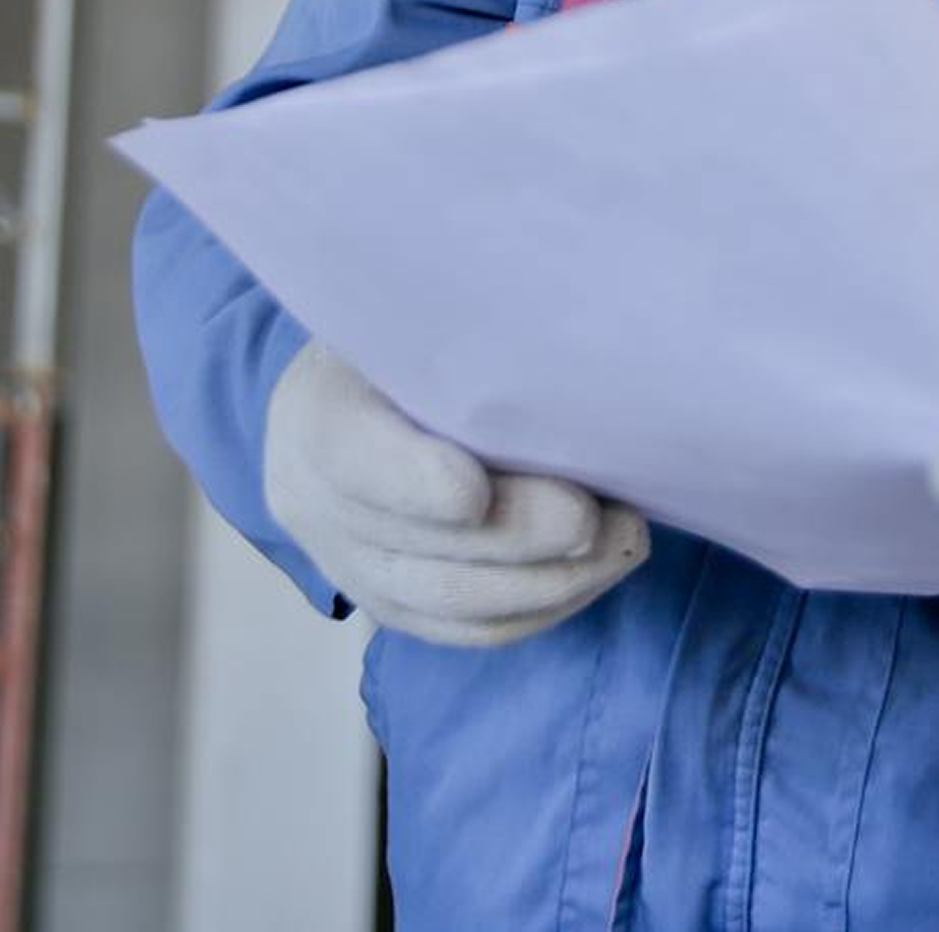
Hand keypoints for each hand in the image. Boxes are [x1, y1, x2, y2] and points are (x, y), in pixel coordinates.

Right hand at [263, 342, 647, 646]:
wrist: (352, 389)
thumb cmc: (408, 327)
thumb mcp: (417, 306)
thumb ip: (465, 325)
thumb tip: (560, 322)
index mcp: (315, 410)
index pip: (350, 458)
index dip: (411, 484)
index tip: (475, 492)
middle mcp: (315, 502)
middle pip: (416, 549)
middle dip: (517, 541)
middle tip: (599, 520)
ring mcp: (352, 565)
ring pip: (450, 605)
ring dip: (549, 583)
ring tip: (623, 543)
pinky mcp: (394, 605)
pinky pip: (468, 631)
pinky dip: (541, 607)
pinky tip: (599, 570)